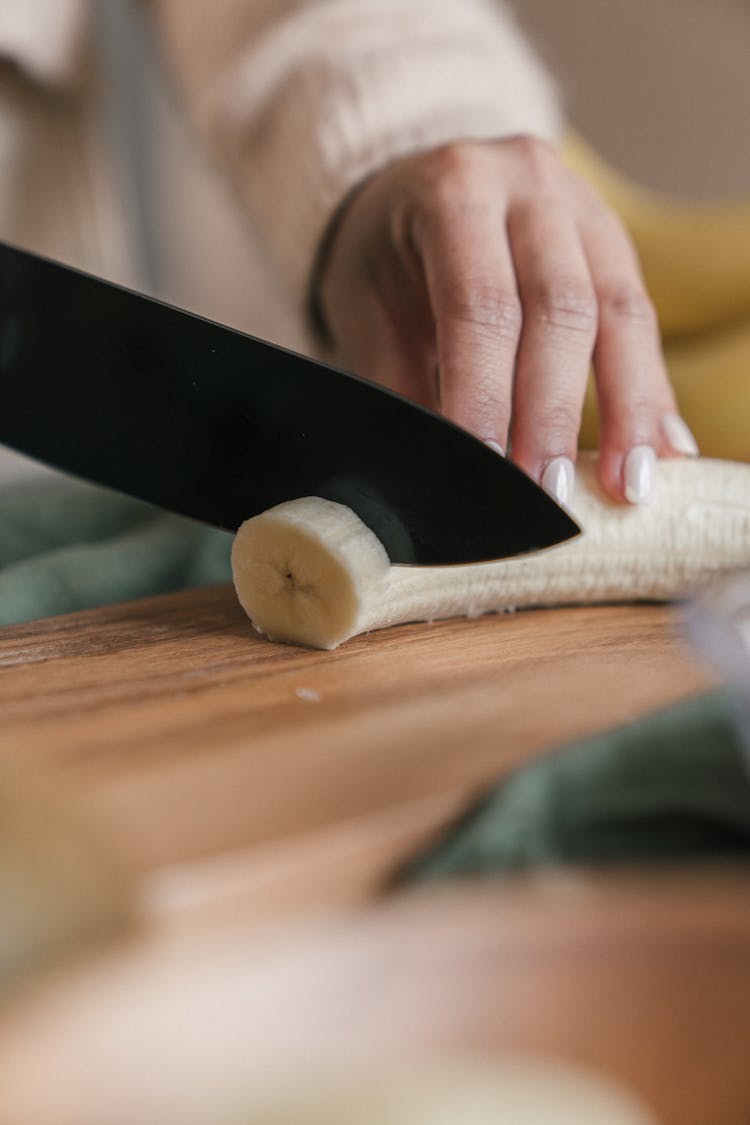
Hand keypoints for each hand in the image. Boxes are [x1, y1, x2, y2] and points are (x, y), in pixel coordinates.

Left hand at [314, 136, 698, 504]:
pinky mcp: (615, 244)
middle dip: (555, 414)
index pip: (480, 305)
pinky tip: (663, 447)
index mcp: (454, 190)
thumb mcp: (369, 314)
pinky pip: (642, 320)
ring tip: (628, 485)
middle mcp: (528, 186)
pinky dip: (650, 391)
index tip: (489, 471)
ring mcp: (584, 208)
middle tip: (550, 495)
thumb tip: (436, 478)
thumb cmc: (382, 259)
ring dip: (628, 409)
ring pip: (621, 313)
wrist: (409, 192)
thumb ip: (400, 389)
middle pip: (560, 308)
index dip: (487, 395)